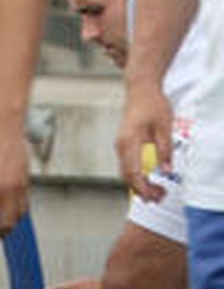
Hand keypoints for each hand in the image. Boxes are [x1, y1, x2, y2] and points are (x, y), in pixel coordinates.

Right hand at [116, 84, 173, 201]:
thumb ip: (165, 150)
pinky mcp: (124, 144)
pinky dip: (137, 176)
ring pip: (126, 172)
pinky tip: (150, 180)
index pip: (133, 172)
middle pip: (126, 175)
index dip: (143, 187)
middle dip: (142, 191)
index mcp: (129, 142)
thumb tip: (167, 171)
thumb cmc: (153, 105)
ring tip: (157, 192)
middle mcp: (121, 145)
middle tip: (160, 199)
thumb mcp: (164, 127)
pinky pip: (127, 165)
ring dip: (139, 185)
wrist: (140, 89)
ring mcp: (120, 145)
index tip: (155, 196)